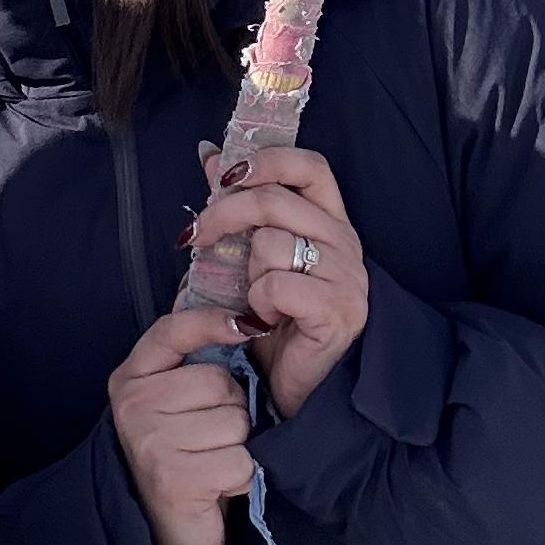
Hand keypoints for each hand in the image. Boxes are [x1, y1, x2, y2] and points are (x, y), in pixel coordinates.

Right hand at [108, 300, 255, 544]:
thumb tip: (219, 297)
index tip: (248, 326)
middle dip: (231, 411)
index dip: (213, 322)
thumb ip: (191, 356)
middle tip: (210, 438)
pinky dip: (241, 476)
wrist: (166, 533)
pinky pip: (240, 460)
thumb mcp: (176, 401)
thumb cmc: (181, 457)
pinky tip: (217, 487)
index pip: (172, 330)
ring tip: (212, 462)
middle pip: (219, 383)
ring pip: (234, 422)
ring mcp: (150, 440)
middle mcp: (132, 405)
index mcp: (130, 378)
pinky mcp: (174, 477)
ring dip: (238, 447)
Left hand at [188, 145, 369, 423]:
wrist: (291, 388)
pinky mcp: (339, 311)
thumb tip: (211, 155)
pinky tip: (264, 321)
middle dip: (223, 215)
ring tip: (256, 299)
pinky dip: (259, 304)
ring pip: (270, 243)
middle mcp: (345, 243)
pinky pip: (277, 285)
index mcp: (329, 223)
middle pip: (274, 199)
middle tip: (197, 237)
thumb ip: (237, 205)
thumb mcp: (250, 256)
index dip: (268, 159)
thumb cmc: (273, 321)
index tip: (227, 175)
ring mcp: (347, 277)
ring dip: (248, 273)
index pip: (310, 166)